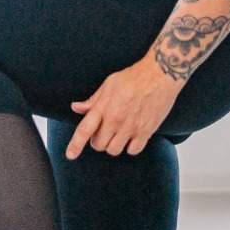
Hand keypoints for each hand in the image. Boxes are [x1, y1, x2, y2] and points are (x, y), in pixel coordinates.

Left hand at [67, 58, 181, 157]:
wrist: (159, 74)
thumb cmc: (133, 77)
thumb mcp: (109, 84)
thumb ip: (93, 100)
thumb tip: (76, 107)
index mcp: (104, 107)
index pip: (84, 129)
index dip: (75, 145)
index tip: (70, 155)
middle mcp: (116, 119)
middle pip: (99, 145)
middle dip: (98, 141)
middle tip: (104, 132)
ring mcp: (131, 127)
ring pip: (114, 150)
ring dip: (113, 145)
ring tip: (118, 134)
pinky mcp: (146, 131)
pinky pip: (133, 151)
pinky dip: (131, 147)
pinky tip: (132, 137)